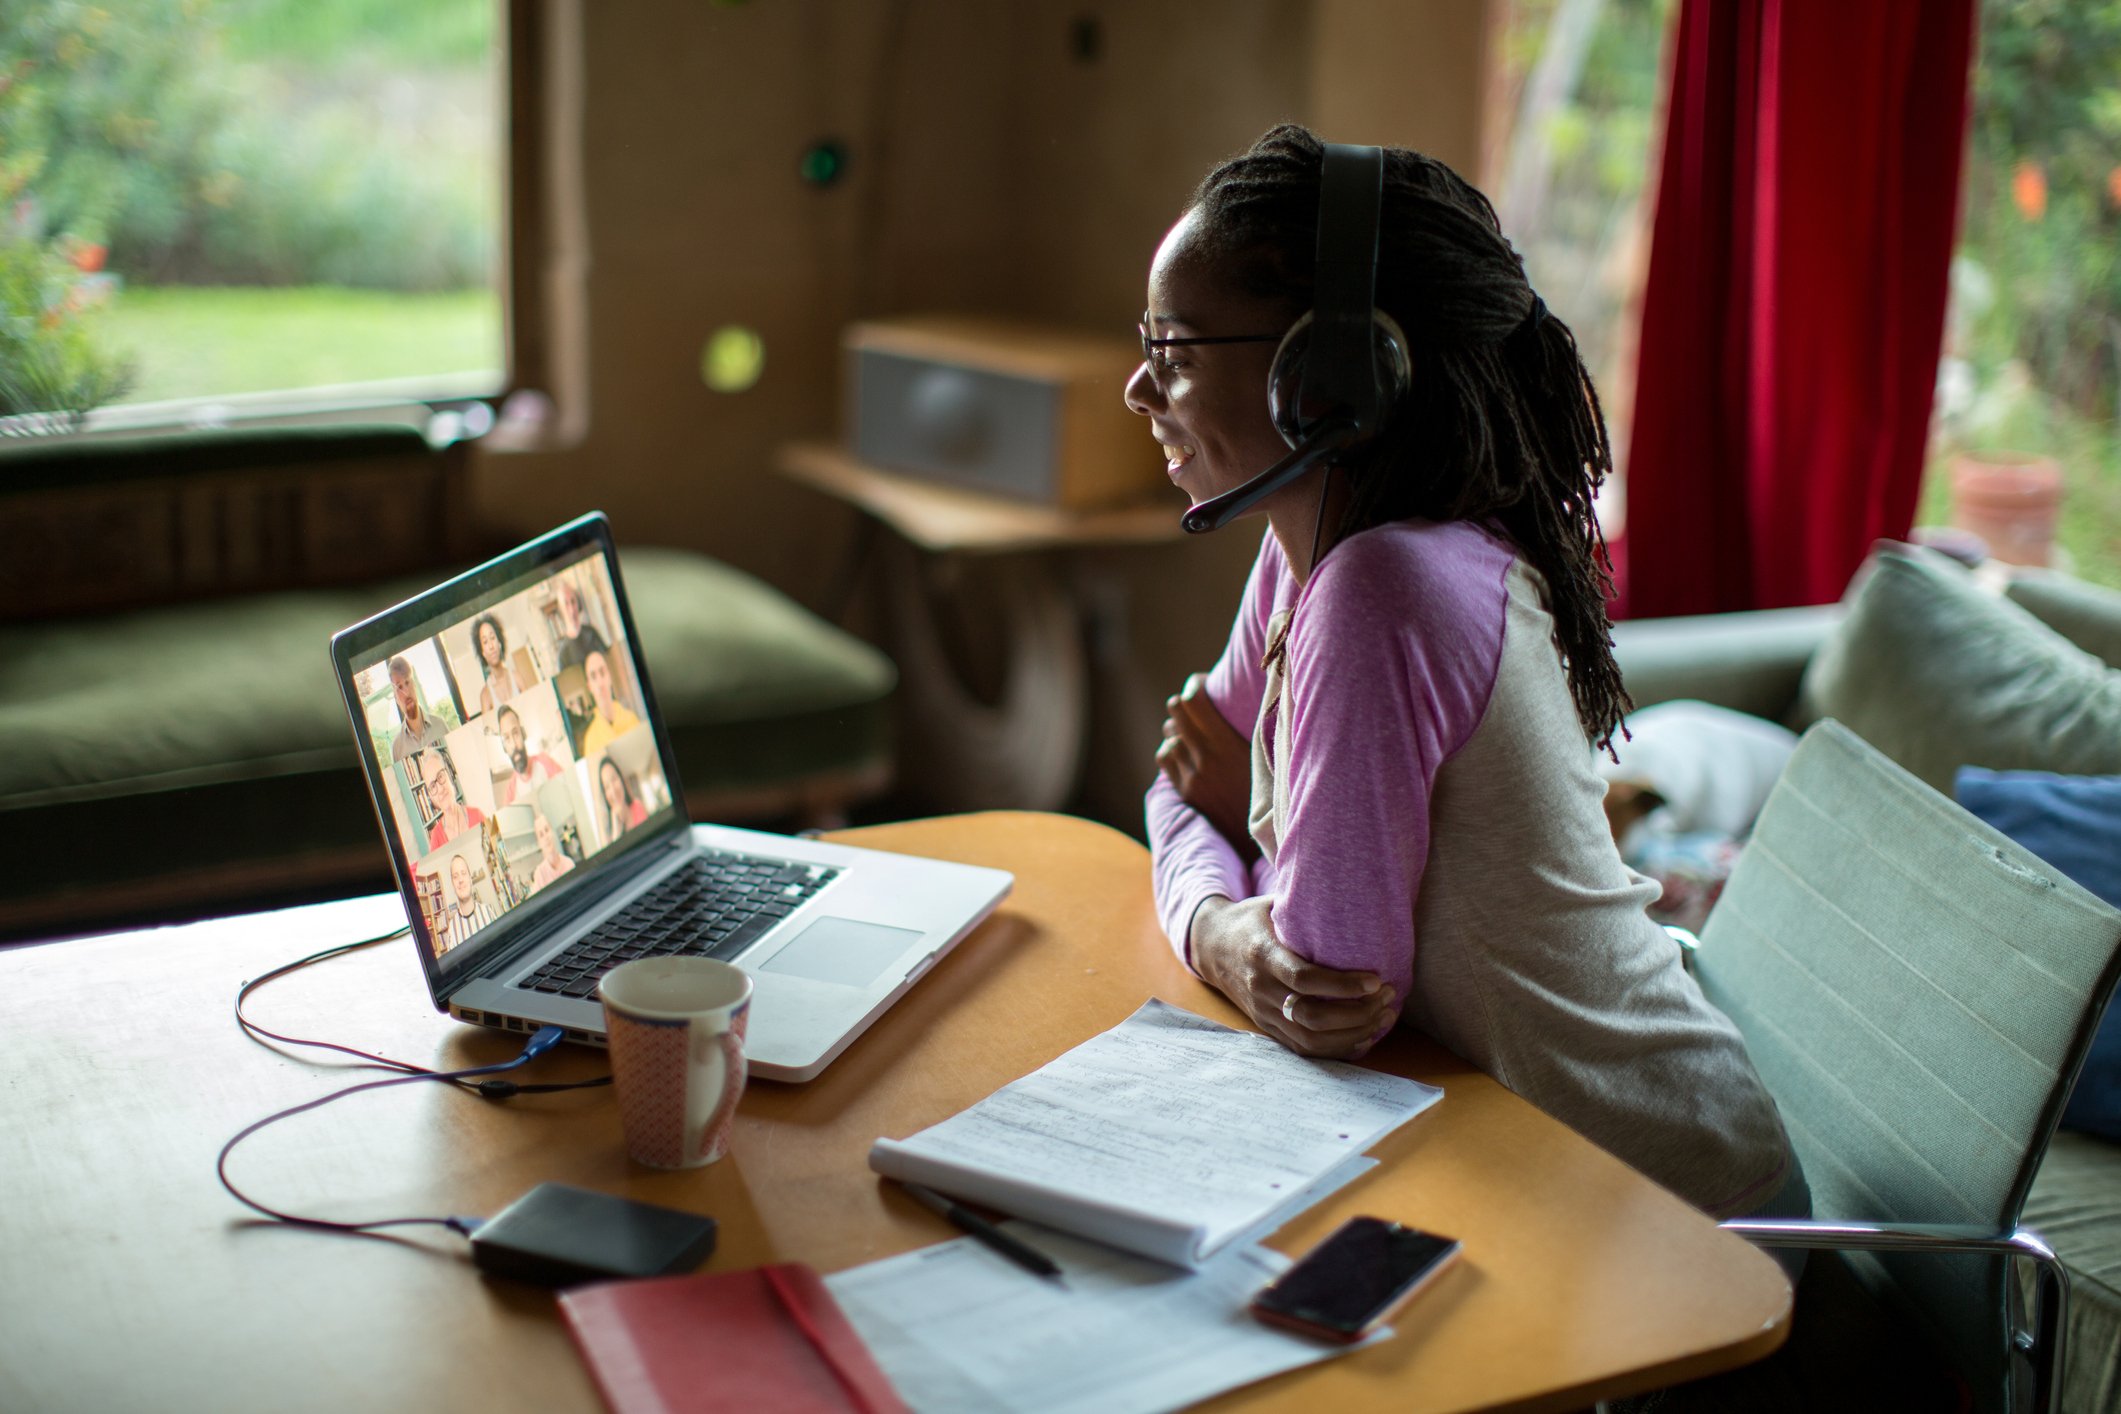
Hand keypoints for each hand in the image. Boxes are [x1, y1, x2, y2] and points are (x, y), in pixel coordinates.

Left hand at [1157, 673, 1257, 862]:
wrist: (1258, 838)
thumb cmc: (1271, 790)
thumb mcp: (1265, 755)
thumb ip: (1252, 727)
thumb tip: (1252, 694)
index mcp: (1226, 744)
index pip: (1194, 701)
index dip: (1196, 686)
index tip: (1203, 684)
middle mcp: (1204, 757)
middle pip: (1176, 711)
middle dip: (1185, 703)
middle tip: (1196, 705)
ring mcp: (1191, 775)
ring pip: (1168, 735)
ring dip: (1178, 730)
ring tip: (1193, 733)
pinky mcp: (1184, 790)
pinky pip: (1164, 758)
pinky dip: (1172, 751)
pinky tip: (1186, 753)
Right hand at [1189, 896, 1397, 1058]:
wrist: (1210, 946)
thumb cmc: (1251, 920)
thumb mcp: (1272, 904)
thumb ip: (1304, 907)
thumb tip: (1354, 896)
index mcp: (1262, 954)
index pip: (1304, 979)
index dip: (1343, 985)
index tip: (1376, 980)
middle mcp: (1261, 989)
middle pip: (1312, 1017)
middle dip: (1358, 1013)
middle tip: (1388, 997)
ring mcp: (1263, 1013)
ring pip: (1311, 1040)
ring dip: (1353, 1034)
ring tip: (1384, 1017)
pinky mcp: (1268, 1027)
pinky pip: (1304, 1049)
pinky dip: (1338, 1048)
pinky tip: (1365, 1036)